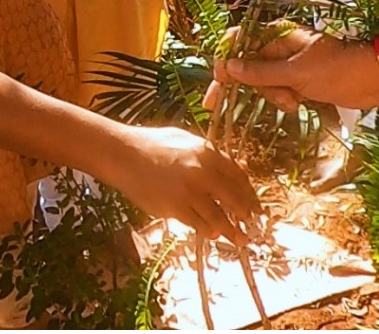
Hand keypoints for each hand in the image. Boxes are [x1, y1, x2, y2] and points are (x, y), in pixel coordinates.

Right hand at [106, 126, 262, 245]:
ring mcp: (189, 192)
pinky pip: (198, 224)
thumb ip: (210, 154)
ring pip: (218, 216)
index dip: (250, 192)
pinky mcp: (174, 208)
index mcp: (207, 152)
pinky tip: (213, 234)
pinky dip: (208, 230)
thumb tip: (234, 165)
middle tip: (252, 223)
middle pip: (234, 198)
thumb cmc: (153, 144)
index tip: (255, 202)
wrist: (124, 155)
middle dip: (246, 213)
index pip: (238, 176)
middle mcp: (202, 172)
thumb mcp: (186, 140)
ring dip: (231, 230)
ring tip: (240, 238)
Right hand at [205, 25, 378, 113]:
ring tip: (292, 102)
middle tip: (224, 104)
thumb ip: (261, 72)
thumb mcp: (296, 73)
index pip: (240, 40)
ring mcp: (291, 65)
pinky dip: (283, 99)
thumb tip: (228, 67)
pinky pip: (279, 91)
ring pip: (264, 82)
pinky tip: (296, 105)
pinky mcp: (300, 81)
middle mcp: (281, 47)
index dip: (225, 59)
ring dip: (273, 95)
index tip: (218, 80)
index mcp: (279, 35)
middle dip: (249, 85)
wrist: (373, 81)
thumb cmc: (337, 70)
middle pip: (248, 65)